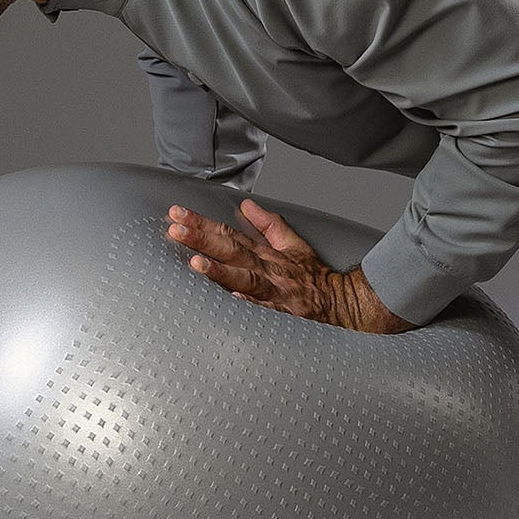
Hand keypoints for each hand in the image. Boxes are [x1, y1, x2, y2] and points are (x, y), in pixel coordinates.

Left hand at [166, 198, 417, 333]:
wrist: (341, 303)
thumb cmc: (314, 277)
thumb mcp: (293, 243)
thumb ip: (268, 224)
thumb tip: (246, 204)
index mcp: (265, 253)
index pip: (228, 234)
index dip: (202, 224)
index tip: (178, 214)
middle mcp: (266, 269)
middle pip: (230, 252)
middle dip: (202, 240)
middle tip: (176, 230)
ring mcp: (273, 292)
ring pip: (243, 279)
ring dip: (220, 271)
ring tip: (195, 264)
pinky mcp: (281, 313)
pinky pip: (263, 308)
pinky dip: (248, 302)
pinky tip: (230, 298)